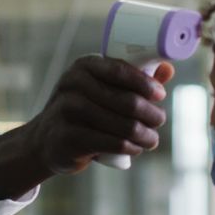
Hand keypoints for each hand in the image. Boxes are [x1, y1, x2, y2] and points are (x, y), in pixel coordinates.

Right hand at [30, 55, 174, 173]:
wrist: (46, 139)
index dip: (146, 83)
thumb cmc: (83, 110)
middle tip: (159, 121)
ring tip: (151, 139)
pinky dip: (130, 147)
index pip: (121, 70)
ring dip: (145, 135)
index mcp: (84, 66)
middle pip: (127, 100)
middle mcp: (73, 84)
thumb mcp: (101, 88)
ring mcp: (68, 111)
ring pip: (123, 125)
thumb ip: (134, 79)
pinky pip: (112, 143)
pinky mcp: (69, 137)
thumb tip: (168, 69)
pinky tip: (136, 148)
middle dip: (151, 113)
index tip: (160, 95)